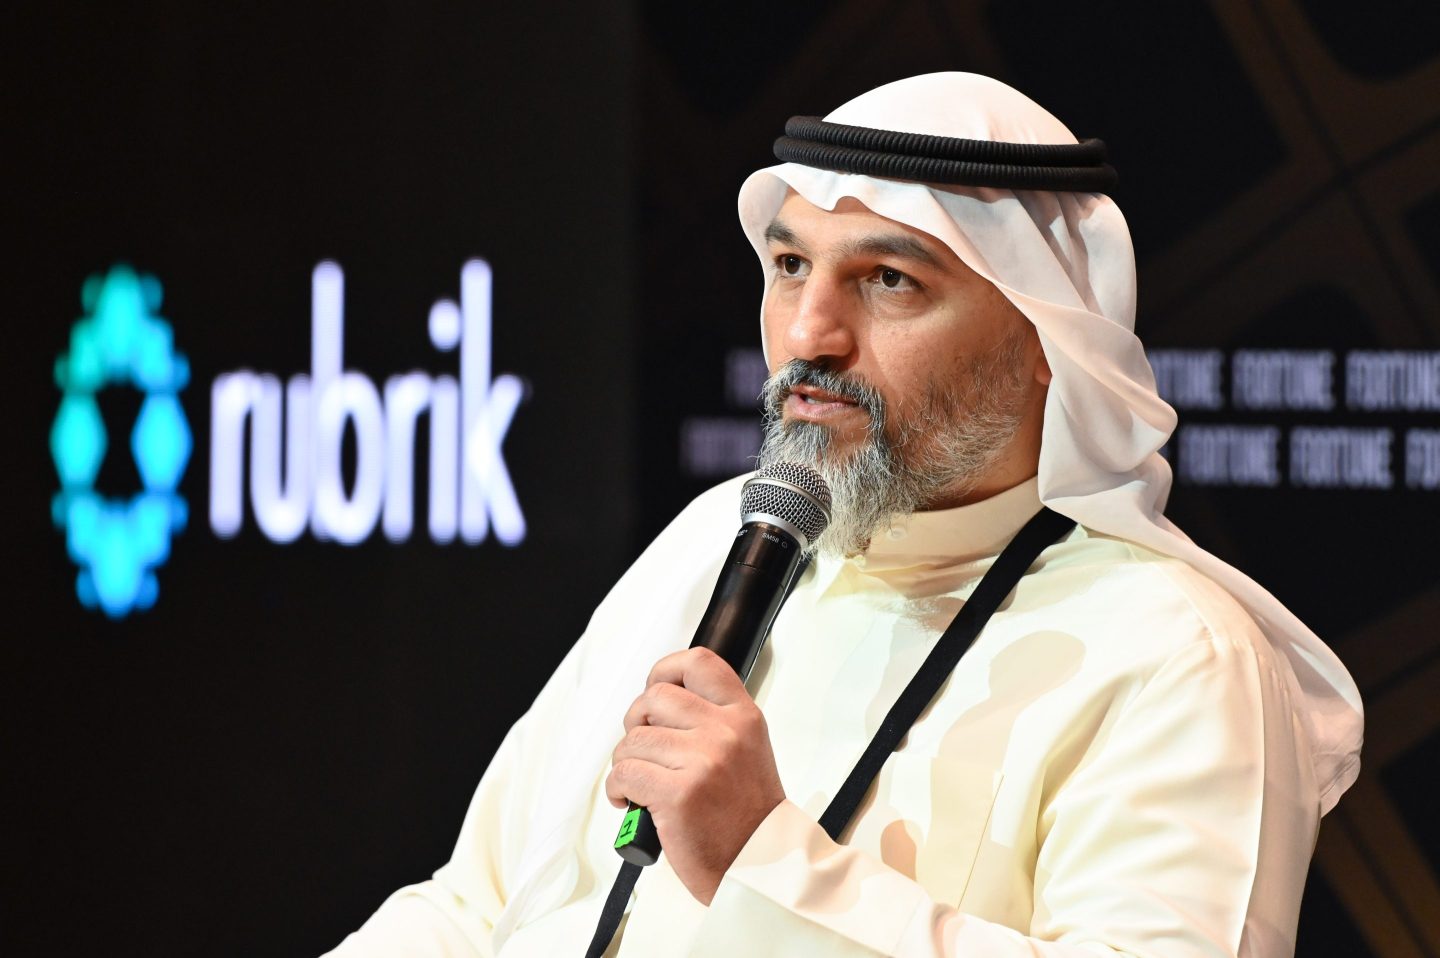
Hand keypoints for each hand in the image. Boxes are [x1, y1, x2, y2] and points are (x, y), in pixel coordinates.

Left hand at [605, 646, 785, 904]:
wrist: (760, 866)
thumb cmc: (747, 815)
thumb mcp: (746, 750)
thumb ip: (712, 720)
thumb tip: (658, 703)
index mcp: (743, 717)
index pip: (698, 663)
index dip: (666, 670)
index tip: (655, 688)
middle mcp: (724, 732)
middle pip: (654, 698)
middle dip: (637, 723)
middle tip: (645, 749)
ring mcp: (702, 761)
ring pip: (633, 740)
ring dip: (627, 763)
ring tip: (642, 784)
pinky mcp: (678, 794)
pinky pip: (624, 773)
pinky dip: (618, 789)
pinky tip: (632, 800)